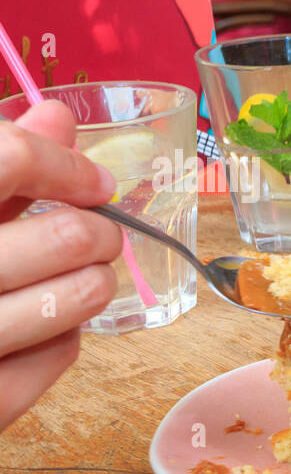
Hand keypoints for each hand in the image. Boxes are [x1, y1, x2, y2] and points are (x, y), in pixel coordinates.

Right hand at [0, 101, 121, 430]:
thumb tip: (57, 118)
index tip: (91, 180)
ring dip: (92, 283)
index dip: (63, 164)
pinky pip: (57, 356)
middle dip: (97, 232)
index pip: (7, 159)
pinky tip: (46, 324)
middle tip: (98, 235)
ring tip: (82, 276)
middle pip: (64, 236)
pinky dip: (65, 334)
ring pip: (71, 301)